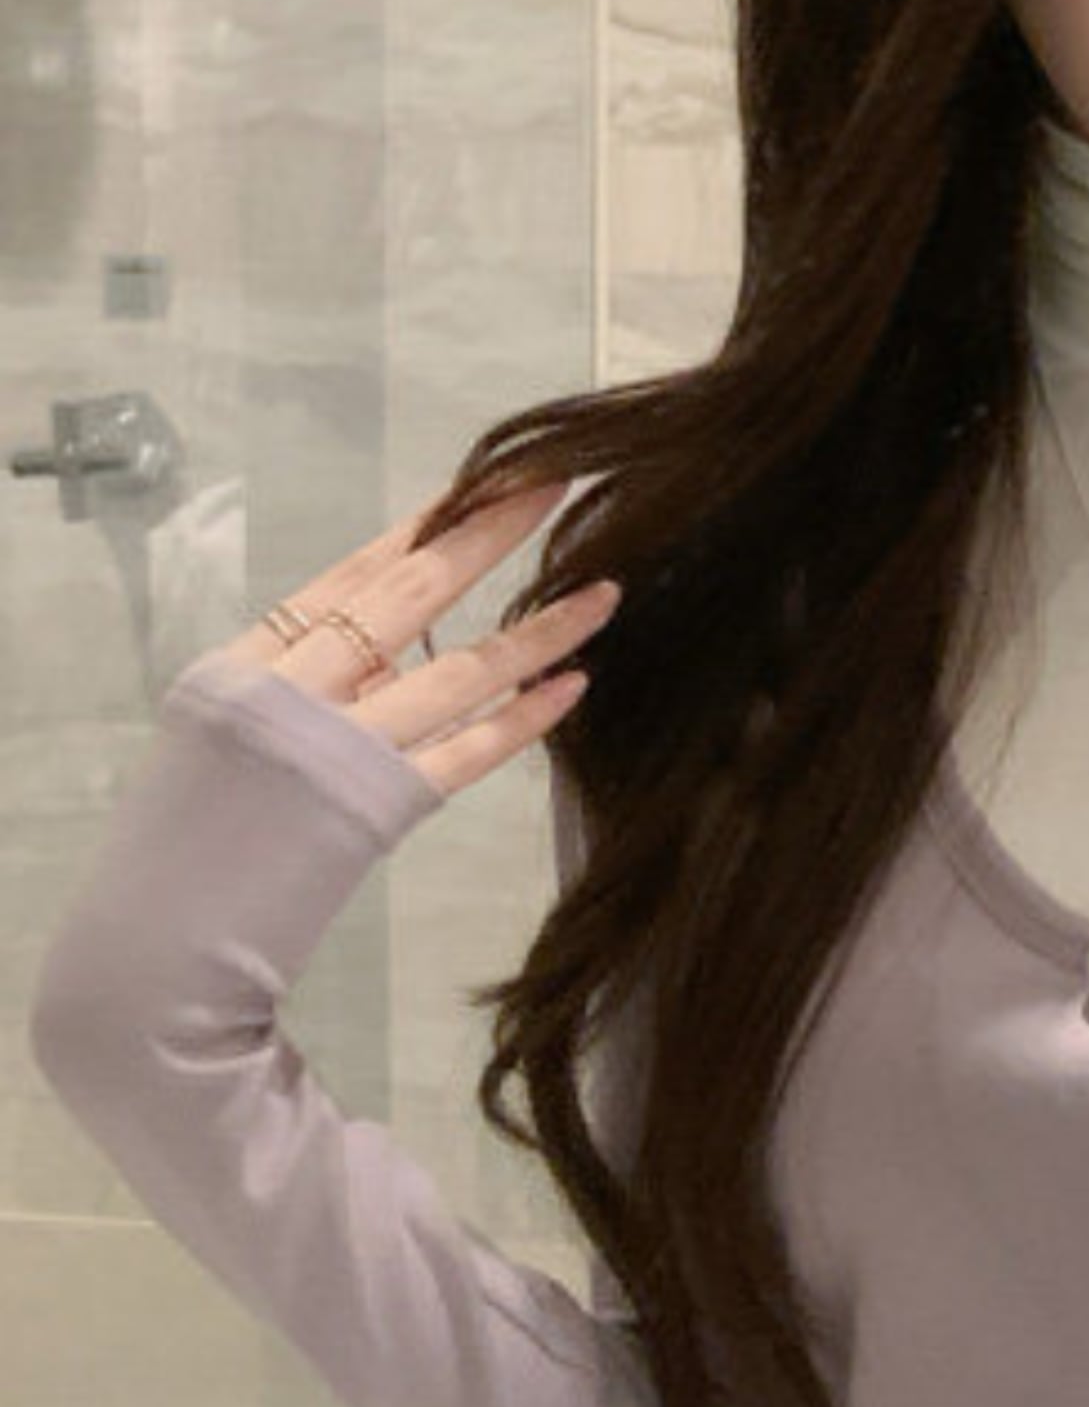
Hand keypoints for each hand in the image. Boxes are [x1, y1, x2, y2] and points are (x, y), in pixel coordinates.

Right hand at [212, 478, 621, 799]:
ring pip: (464, 671)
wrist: (166, 922)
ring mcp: (345, 748)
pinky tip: (573, 684)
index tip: (479, 484)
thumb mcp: (228, 734)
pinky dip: (526, 718)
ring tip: (602, 596)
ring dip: (541, 632)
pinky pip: (473, 751)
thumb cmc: (197, 835)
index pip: (352, 571)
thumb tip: (387, 655)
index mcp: (250, 662)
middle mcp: (297, 691)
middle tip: (551, 490)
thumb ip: (307, 687)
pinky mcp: (386, 807)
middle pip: (412, 593)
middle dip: (488, 535)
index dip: (423, 525)